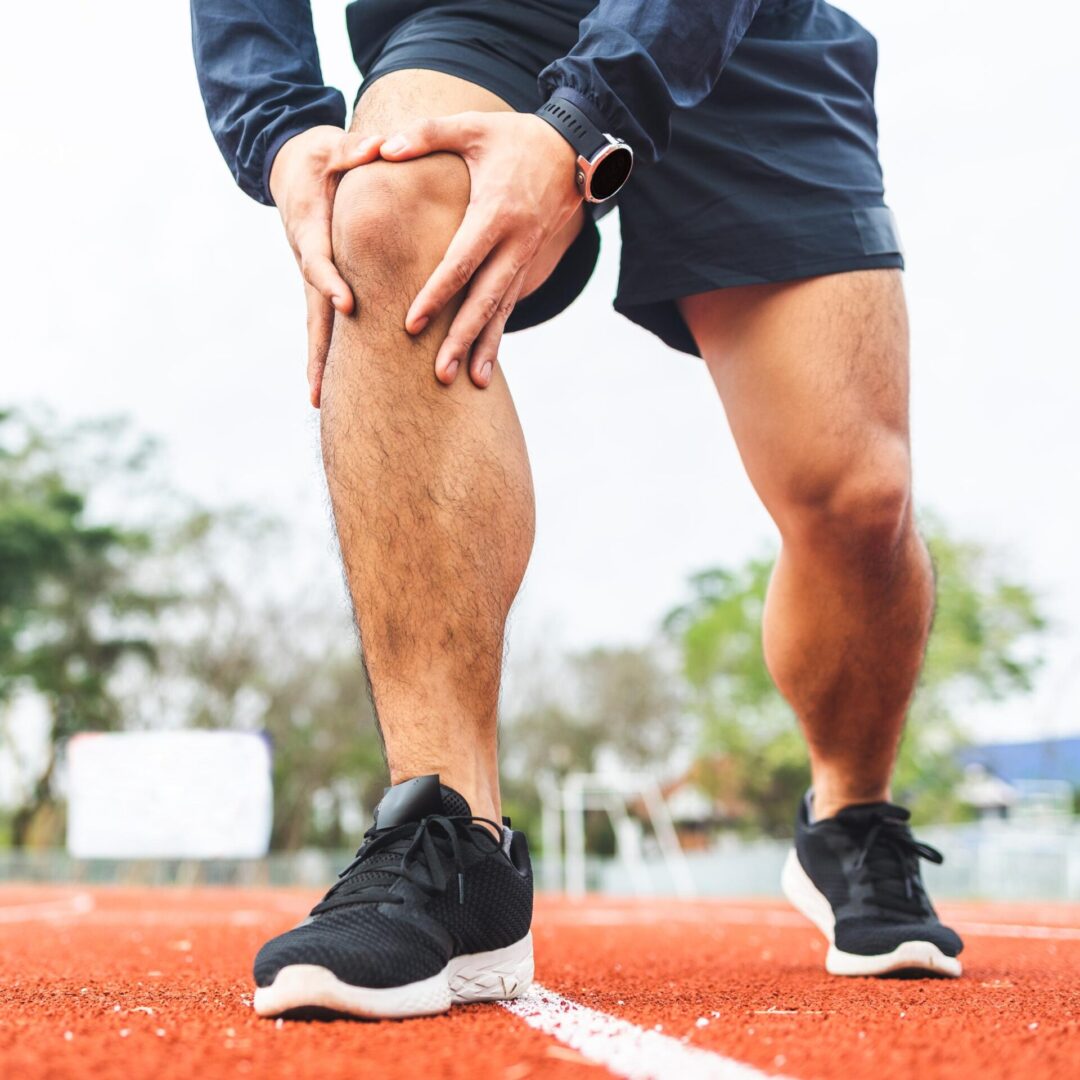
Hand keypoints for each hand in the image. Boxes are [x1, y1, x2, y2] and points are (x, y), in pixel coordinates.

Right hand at [269, 126, 382, 406]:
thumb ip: (355, 149)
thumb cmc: (320, 155)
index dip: (331, 282)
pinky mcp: (319, 285)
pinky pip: (322, 323)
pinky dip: (324, 353)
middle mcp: (306, 257)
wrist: (291, 167)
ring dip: (317, 362)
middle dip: (318, 349)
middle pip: (313, 309)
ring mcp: (310, 276)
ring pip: (315, 323)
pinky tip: (328, 386)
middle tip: (321, 386)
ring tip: (320, 400)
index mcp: (309, 225)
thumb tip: (377, 146)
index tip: (348, 305)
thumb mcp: (334, 145)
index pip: (319, 260)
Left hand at [379, 111, 580, 386]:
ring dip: (484, 348)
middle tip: (439, 373)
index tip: (412, 323)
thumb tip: (380, 148)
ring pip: (501, 311)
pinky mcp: (528, 266)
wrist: (573, 151)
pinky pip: (509, 306)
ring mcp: (525, 258)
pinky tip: (483, 367)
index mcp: (495, 212)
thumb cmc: (513, 137)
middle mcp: (515, 243)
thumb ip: (424, 134)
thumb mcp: (471, 127)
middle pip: (485, 299)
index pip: (461, 262)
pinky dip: (496, 337)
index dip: (437, 294)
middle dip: (462, 338)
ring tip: (469, 383)